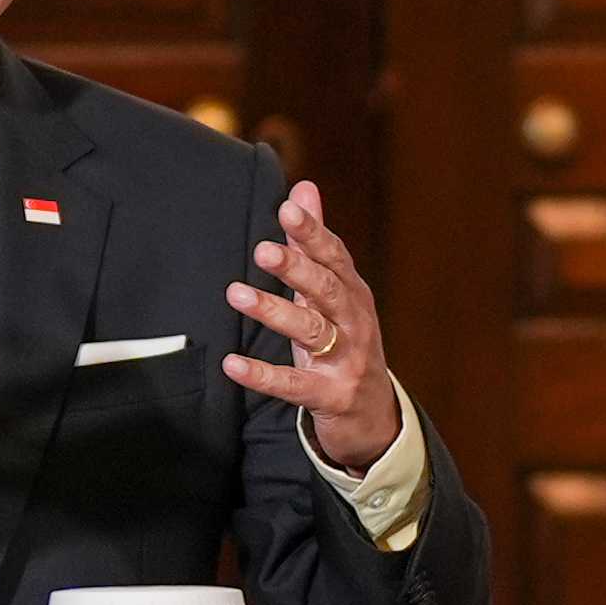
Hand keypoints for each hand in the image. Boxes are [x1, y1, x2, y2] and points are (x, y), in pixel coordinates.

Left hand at [224, 178, 402, 473]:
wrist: (373, 416)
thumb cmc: (345, 343)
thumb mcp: (333, 294)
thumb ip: (314, 244)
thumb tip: (303, 188)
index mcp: (353, 293)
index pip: (334, 256)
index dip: (312, 232)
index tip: (287, 208)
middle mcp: (355, 323)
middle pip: (328, 290)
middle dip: (298, 268)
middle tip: (263, 249)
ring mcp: (347, 361)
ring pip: (312, 332)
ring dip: (275, 312)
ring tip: (236, 293)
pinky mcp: (331, 397)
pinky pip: (294, 385)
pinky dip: (263, 375)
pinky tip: (232, 364)